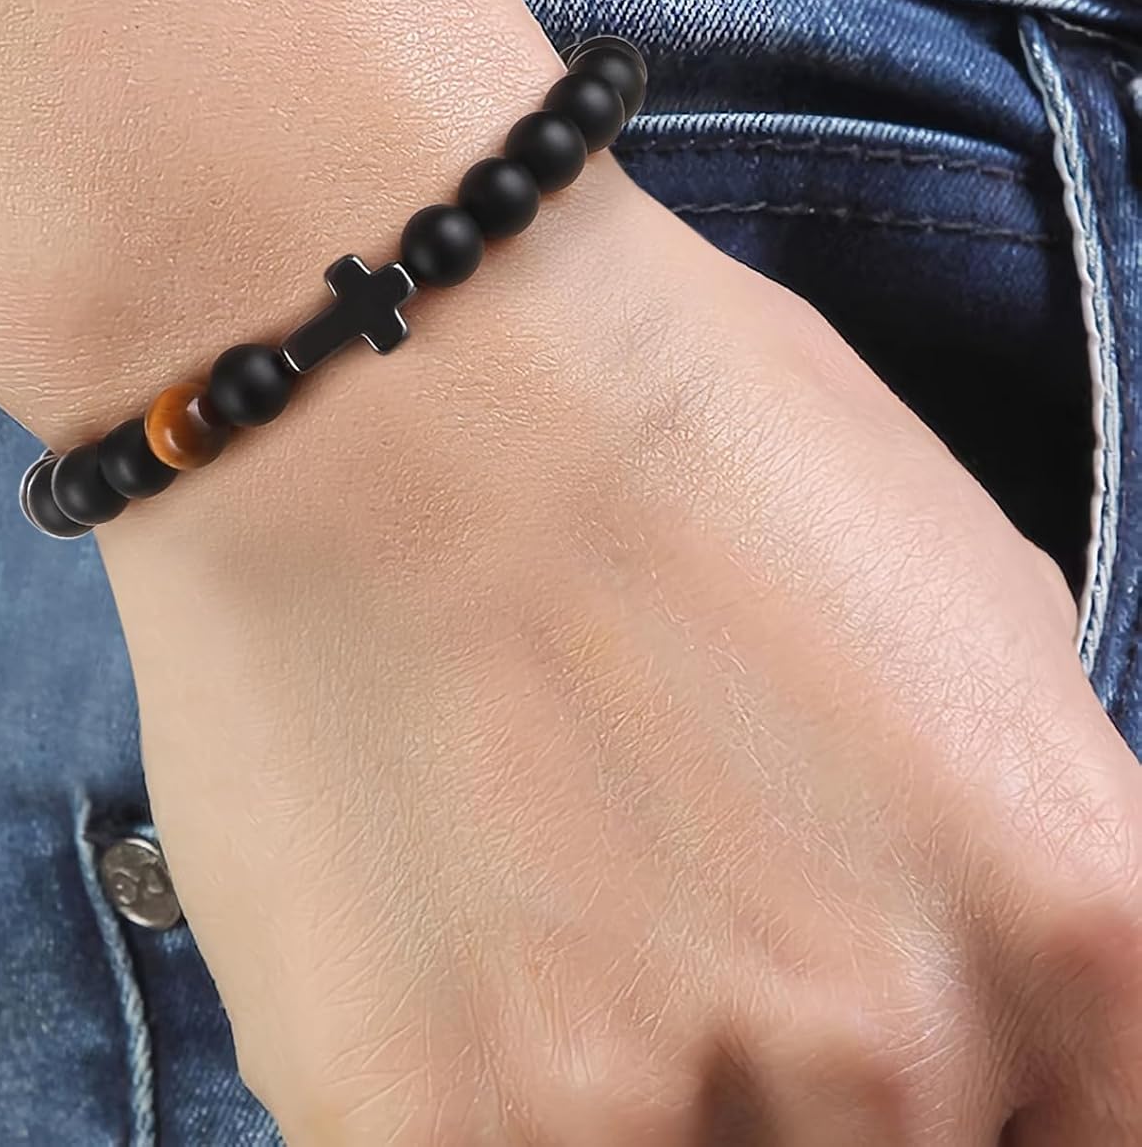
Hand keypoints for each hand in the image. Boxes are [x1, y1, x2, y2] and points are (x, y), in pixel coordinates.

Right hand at [97, 175, 1141, 1143]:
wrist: (378, 378)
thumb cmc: (661, 420)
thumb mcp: (961, 591)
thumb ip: (1019, 835)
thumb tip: (998, 977)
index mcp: (1069, 910)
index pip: (1108, 1140)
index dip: (1011, 1104)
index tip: (927, 1063)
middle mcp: (893, 1046)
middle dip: (805, 1082)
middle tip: (679, 924)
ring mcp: (645, 1107)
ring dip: (632, 1089)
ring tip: (545, 915)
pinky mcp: (421, 1127)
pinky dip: (476, 1095)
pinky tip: (433, 952)